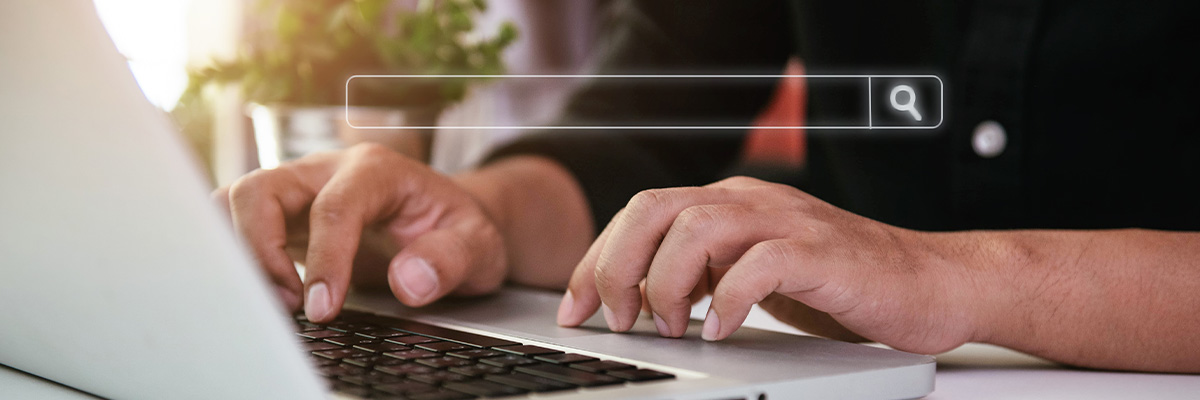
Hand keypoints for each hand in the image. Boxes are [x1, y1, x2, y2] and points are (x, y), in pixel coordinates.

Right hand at [214, 143, 506, 321]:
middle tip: (291, 304)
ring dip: (242, 252)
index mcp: (376, 170)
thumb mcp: (479, 245)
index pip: (334, 207)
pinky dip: (235, 253)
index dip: (324, 260)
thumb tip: (409, 281)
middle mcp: (329, 170)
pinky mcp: (285, 215)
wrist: (450, 222)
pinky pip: (237, 221)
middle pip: (262, 189)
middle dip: (261, 250)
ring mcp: (301, 189)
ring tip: (276, 300)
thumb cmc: (460, 229)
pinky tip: (262, 289)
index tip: (324, 309)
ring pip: (238, 200)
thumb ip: (451, 258)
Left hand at [556, 176, 976, 353]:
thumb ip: (700, 272)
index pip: (638, 215)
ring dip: (666, 283)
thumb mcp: (750, 273)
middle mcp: (749, 202)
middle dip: (617, 267)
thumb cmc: (838, 285)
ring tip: (670, 327)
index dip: (594, 262)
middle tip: (617, 320)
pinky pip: (759, 265)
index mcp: (726, 203)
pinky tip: (721, 330)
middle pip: (652, 209)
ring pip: (695, 226)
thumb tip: (634, 301)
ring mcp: (786, 222)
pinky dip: (728, 300)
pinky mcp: (821, 253)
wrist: (928, 282)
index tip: (573, 310)